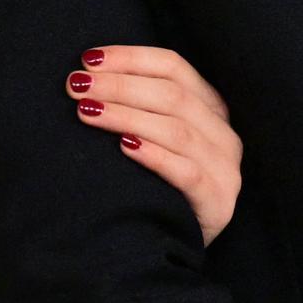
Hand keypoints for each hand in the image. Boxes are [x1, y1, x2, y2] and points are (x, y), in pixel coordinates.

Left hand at [65, 46, 241, 245]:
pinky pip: (187, 174)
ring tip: (87, 111)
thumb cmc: (155, 181)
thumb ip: (138, 104)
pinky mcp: (218, 203)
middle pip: (172, 95)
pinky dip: (154, 156)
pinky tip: (124, 147)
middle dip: (119, 86)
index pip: (173, 67)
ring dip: (126, 116)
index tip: (88, 59)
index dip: (130, 58)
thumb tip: (87, 73)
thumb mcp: (155, 134)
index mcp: (211, 107)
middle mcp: (223, 134)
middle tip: (77, 86)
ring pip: (176, 131)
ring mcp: (226, 170)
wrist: (173, 244)